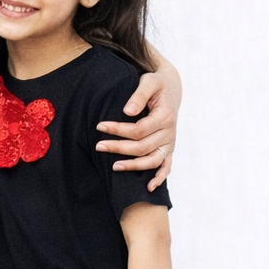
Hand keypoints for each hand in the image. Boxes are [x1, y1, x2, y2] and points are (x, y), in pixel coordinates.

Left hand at [97, 63, 180, 189]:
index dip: (118, 130)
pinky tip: (148, 187)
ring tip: (113, 167)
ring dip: (133, 166)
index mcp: (165, 116)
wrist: (170, 89)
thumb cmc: (156, 84)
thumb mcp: (150, 81)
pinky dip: (159, 178)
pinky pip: (167, 167)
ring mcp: (170, 143)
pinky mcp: (169, 149)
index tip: (100, 126)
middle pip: (142, 147)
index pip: (139, 129)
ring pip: (152, 160)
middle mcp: (170, 132)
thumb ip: (139, 95)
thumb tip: (127, 111)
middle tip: (98, 146)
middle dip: (119, 148)